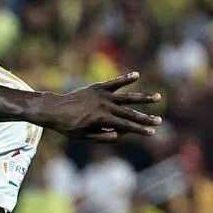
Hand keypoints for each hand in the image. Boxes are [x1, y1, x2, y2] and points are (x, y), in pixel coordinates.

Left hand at [40, 72, 161, 141]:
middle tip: (159, 121)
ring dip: (143, 98)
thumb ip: (102, 137)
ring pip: (127, 97)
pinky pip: (114, 83)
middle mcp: (105, 106)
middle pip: (130, 113)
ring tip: (158, 97)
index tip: (152, 132)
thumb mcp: (83, 137)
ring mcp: (102, 96)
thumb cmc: (68, 127)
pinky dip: (125, 79)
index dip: (140, 130)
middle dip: (145, 118)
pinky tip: (137, 75)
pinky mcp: (98, 88)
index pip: (126, 126)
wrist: (53, 110)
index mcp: (102, 120)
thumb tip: (120, 135)